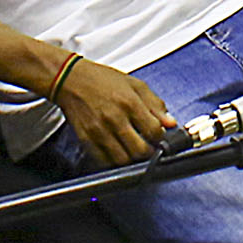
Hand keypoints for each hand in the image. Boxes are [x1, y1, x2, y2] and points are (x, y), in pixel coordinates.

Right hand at [51, 56, 172, 166]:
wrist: (71, 80)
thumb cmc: (102, 80)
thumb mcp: (135, 85)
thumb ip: (155, 104)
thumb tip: (170, 123)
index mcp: (129, 102)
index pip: (154, 131)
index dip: (161, 137)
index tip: (159, 136)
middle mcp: (114, 119)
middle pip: (140, 150)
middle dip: (149, 152)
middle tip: (149, 147)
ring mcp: (99, 131)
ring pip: (123, 160)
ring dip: (132, 159)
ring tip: (134, 149)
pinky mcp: (86, 140)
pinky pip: (104, 161)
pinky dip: (114, 161)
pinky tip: (118, 151)